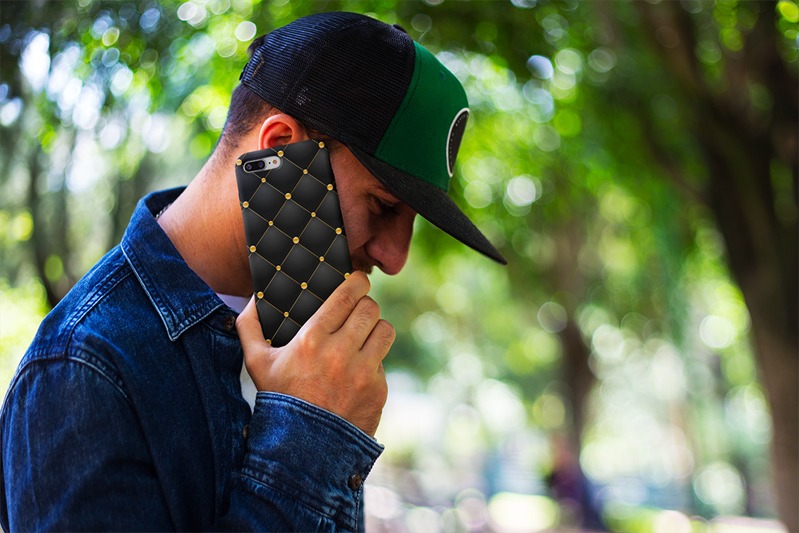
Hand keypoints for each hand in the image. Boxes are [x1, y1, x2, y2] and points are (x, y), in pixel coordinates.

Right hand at [236, 272, 393, 436]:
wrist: (302, 449)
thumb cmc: (278, 400)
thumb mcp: (256, 363)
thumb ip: (249, 326)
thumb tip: (253, 298)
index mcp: (312, 339)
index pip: (348, 295)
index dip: (357, 282)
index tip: (357, 280)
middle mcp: (341, 353)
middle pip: (370, 309)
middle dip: (365, 305)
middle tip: (359, 309)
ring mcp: (363, 373)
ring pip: (385, 330)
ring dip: (375, 329)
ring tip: (364, 334)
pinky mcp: (378, 390)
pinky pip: (383, 362)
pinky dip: (373, 362)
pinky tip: (358, 370)